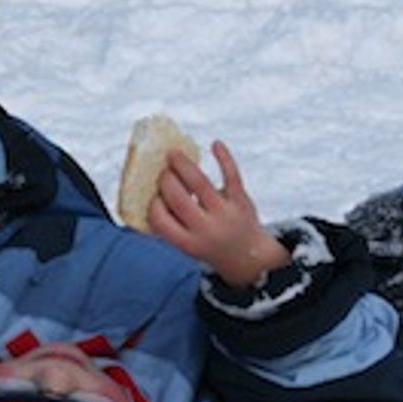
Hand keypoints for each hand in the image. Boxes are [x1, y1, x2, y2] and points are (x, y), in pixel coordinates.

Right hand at [148, 140, 289, 287]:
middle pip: (179, 198)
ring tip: (174, 153)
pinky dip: (224, 157)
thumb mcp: (188, 243)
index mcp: (188, 243)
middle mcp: (206, 229)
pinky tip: (215, 144)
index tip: (153, 194)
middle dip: (166, 180)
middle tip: (163, 171)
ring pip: (200, 183)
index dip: (153, 204)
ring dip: (183, 164)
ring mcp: (225, 214)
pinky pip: (231, 175)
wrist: (249, 257)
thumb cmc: (209, 243)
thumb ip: (172, 222)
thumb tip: (152, 187)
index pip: (160, 221)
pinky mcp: (241, 201)